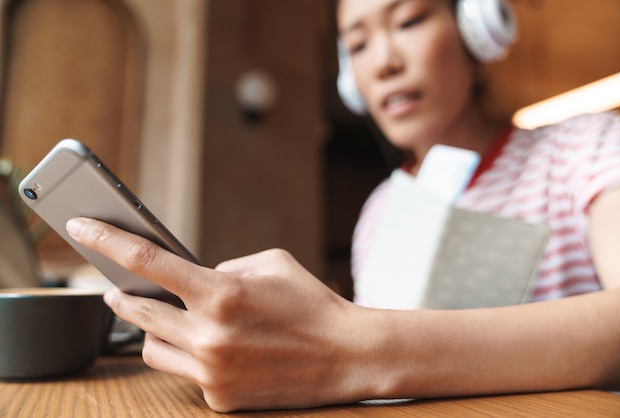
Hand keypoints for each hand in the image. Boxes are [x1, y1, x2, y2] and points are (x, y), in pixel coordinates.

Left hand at [66, 218, 370, 411]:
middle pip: (137, 311)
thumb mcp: (270, 264)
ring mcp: (211, 371)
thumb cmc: (312, 303)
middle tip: (118, 287)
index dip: (107, 240)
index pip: (147, 261)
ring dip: (153, 331)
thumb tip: (193, 277)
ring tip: (167, 320)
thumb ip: (223, 267)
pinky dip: (190, 357)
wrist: (347, 354)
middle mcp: (208, 335)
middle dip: (124, 296)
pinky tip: (211, 349)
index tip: (81, 226)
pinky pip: (185, 373)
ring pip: (152, 348)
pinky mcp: (219, 397)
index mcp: (220, 292)